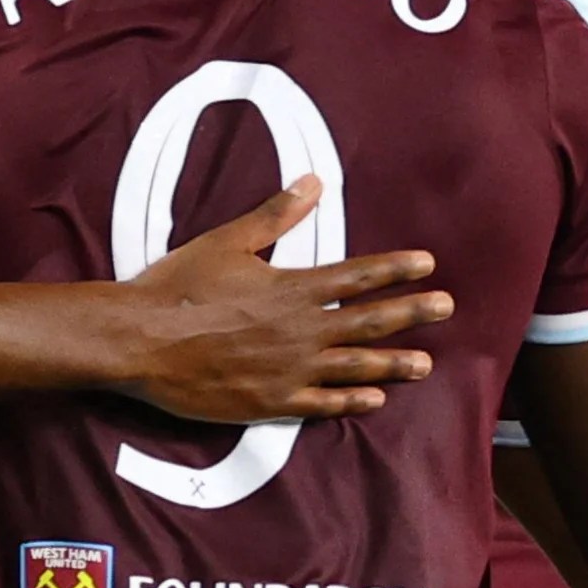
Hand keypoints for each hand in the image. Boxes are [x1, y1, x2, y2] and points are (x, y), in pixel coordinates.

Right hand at [120, 175, 455, 422]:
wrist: (140, 341)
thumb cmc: (179, 287)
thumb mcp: (227, 242)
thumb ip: (274, 216)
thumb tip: (312, 183)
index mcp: (293, 288)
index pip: (358, 276)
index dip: (396, 269)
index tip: (428, 264)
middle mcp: (301, 330)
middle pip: (370, 321)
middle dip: (412, 313)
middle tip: (447, 308)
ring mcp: (290, 370)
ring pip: (356, 366)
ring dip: (394, 363)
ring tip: (426, 364)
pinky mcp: (272, 402)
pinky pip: (323, 404)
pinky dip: (352, 402)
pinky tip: (376, 400)